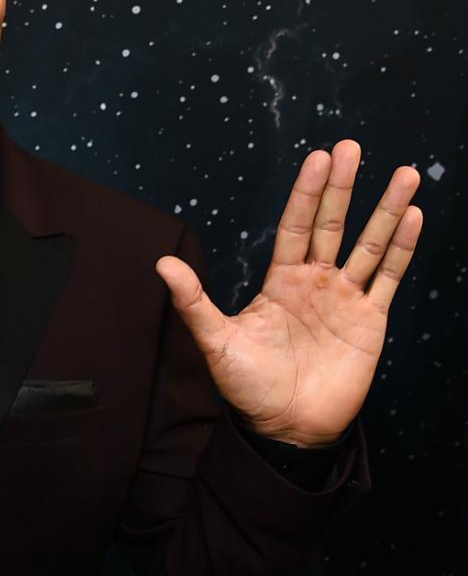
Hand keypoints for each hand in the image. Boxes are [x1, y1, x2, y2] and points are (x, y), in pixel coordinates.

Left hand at [156, 140, 422, 446]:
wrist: (285, 429)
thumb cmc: (247, 386)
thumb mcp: (215, 341)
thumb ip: (193, 301)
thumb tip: (162, 263)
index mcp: (280, 280)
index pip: (296, 225)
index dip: (308, 192)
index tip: (320, 157)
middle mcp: (314, 282)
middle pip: (332, 224)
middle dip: (343, 187)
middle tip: (352, 146)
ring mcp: (345, 299)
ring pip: (369, 245)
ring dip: (386, 210)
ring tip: (406, 174)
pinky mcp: (370, 322)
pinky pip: (388, 278)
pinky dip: (401, 248)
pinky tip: (412, 217)